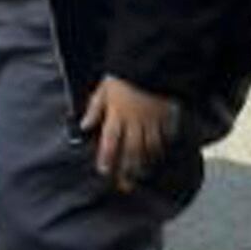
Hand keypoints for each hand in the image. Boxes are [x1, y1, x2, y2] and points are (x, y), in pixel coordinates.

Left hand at [81, 75, 178, 192]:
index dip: (106, 158)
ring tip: (141, 176)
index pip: (110, 141)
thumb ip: (95, 108)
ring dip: (145, 163)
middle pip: (131, 150)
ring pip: (149, 148)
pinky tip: (159, 157)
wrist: (151, 63)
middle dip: (127, 169)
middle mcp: (135, 121)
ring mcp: (153, 121)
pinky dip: (162, 148)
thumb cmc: (124, 75)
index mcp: (117, 113)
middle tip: (125, 185)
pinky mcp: (167, 118)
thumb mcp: (104, 89)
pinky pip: (165, 137)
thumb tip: (83, 125)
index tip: (104, 172)